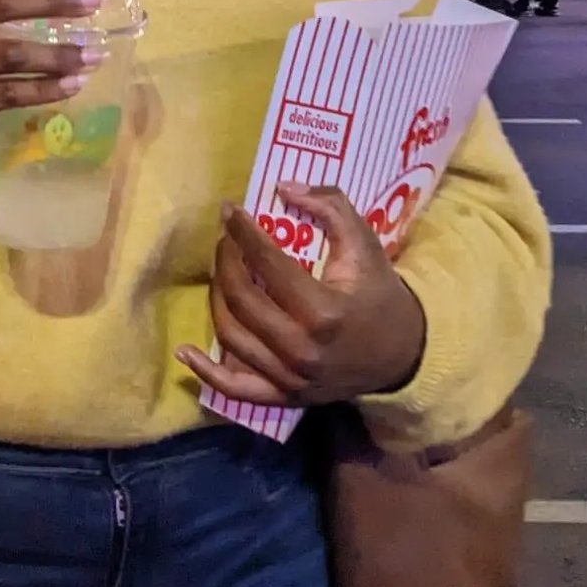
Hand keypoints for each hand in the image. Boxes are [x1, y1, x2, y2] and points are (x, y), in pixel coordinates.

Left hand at [177, 183, 426, 406]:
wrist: (402, 354)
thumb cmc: (379, 292)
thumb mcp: (364, 241)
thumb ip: (329, 206)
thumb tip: (281, 189)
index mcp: (323, 311)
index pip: (268, 264)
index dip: (243, 233)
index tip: (228, 211)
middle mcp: (302, 350)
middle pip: (242, 299)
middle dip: (226, 260)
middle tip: (225, 237)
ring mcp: (291, 379)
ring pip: (231, 335)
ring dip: (217, 296)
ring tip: (221, 269)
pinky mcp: (285, 397)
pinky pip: (236, 389)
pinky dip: (207, 372)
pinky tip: (184, 351)